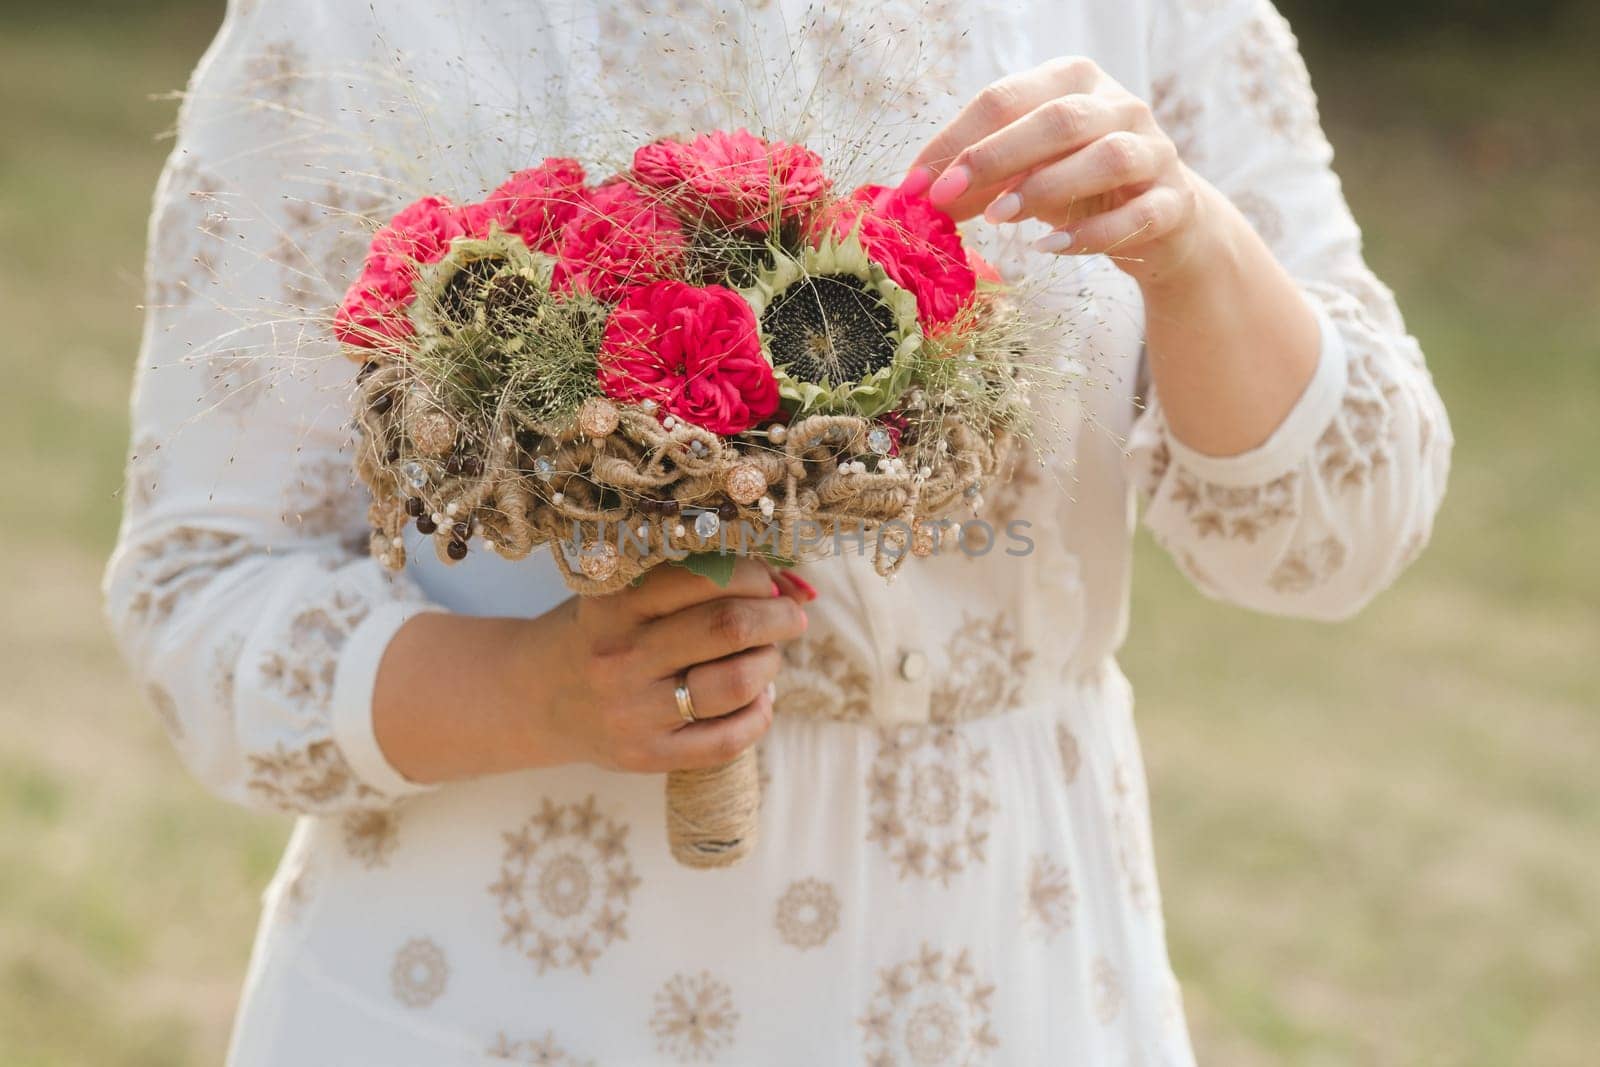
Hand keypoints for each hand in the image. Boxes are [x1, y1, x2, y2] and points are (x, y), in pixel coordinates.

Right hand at [524, 558, 808, 773]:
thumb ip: (699, 581)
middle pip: (728, 628)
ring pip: (736, 683)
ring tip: (766, 656)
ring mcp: (633, 712)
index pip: (708, 577)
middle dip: (778, 617)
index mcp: (615, 602)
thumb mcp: (627, 592)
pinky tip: (757, 698)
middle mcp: (621, 656)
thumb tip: (796, 585)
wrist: (535, 698)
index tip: (768, 581)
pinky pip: (728, 739)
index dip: (756, 576)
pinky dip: (760, 714)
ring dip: (770, 664)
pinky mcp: (646, 756)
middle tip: (790, 617)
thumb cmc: (601, 632)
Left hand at [907, 56, 1213, 282]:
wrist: (1164, 223)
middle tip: (947, 195)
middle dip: (995, 156)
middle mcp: (1119, 106)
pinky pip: (1138, 215)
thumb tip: (915, 199)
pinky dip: (1091, 234)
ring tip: (998, 218)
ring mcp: (1154, 151)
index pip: (1008, 97)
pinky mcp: (1175, 202)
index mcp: (1073, 82)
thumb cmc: (1080, 188)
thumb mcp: (1024, 176)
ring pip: (1106, 158)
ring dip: (1046, 187)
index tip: (915, 183)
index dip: (957, 139)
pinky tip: (1049, 248)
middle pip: (1059, 119)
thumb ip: (977, 182)